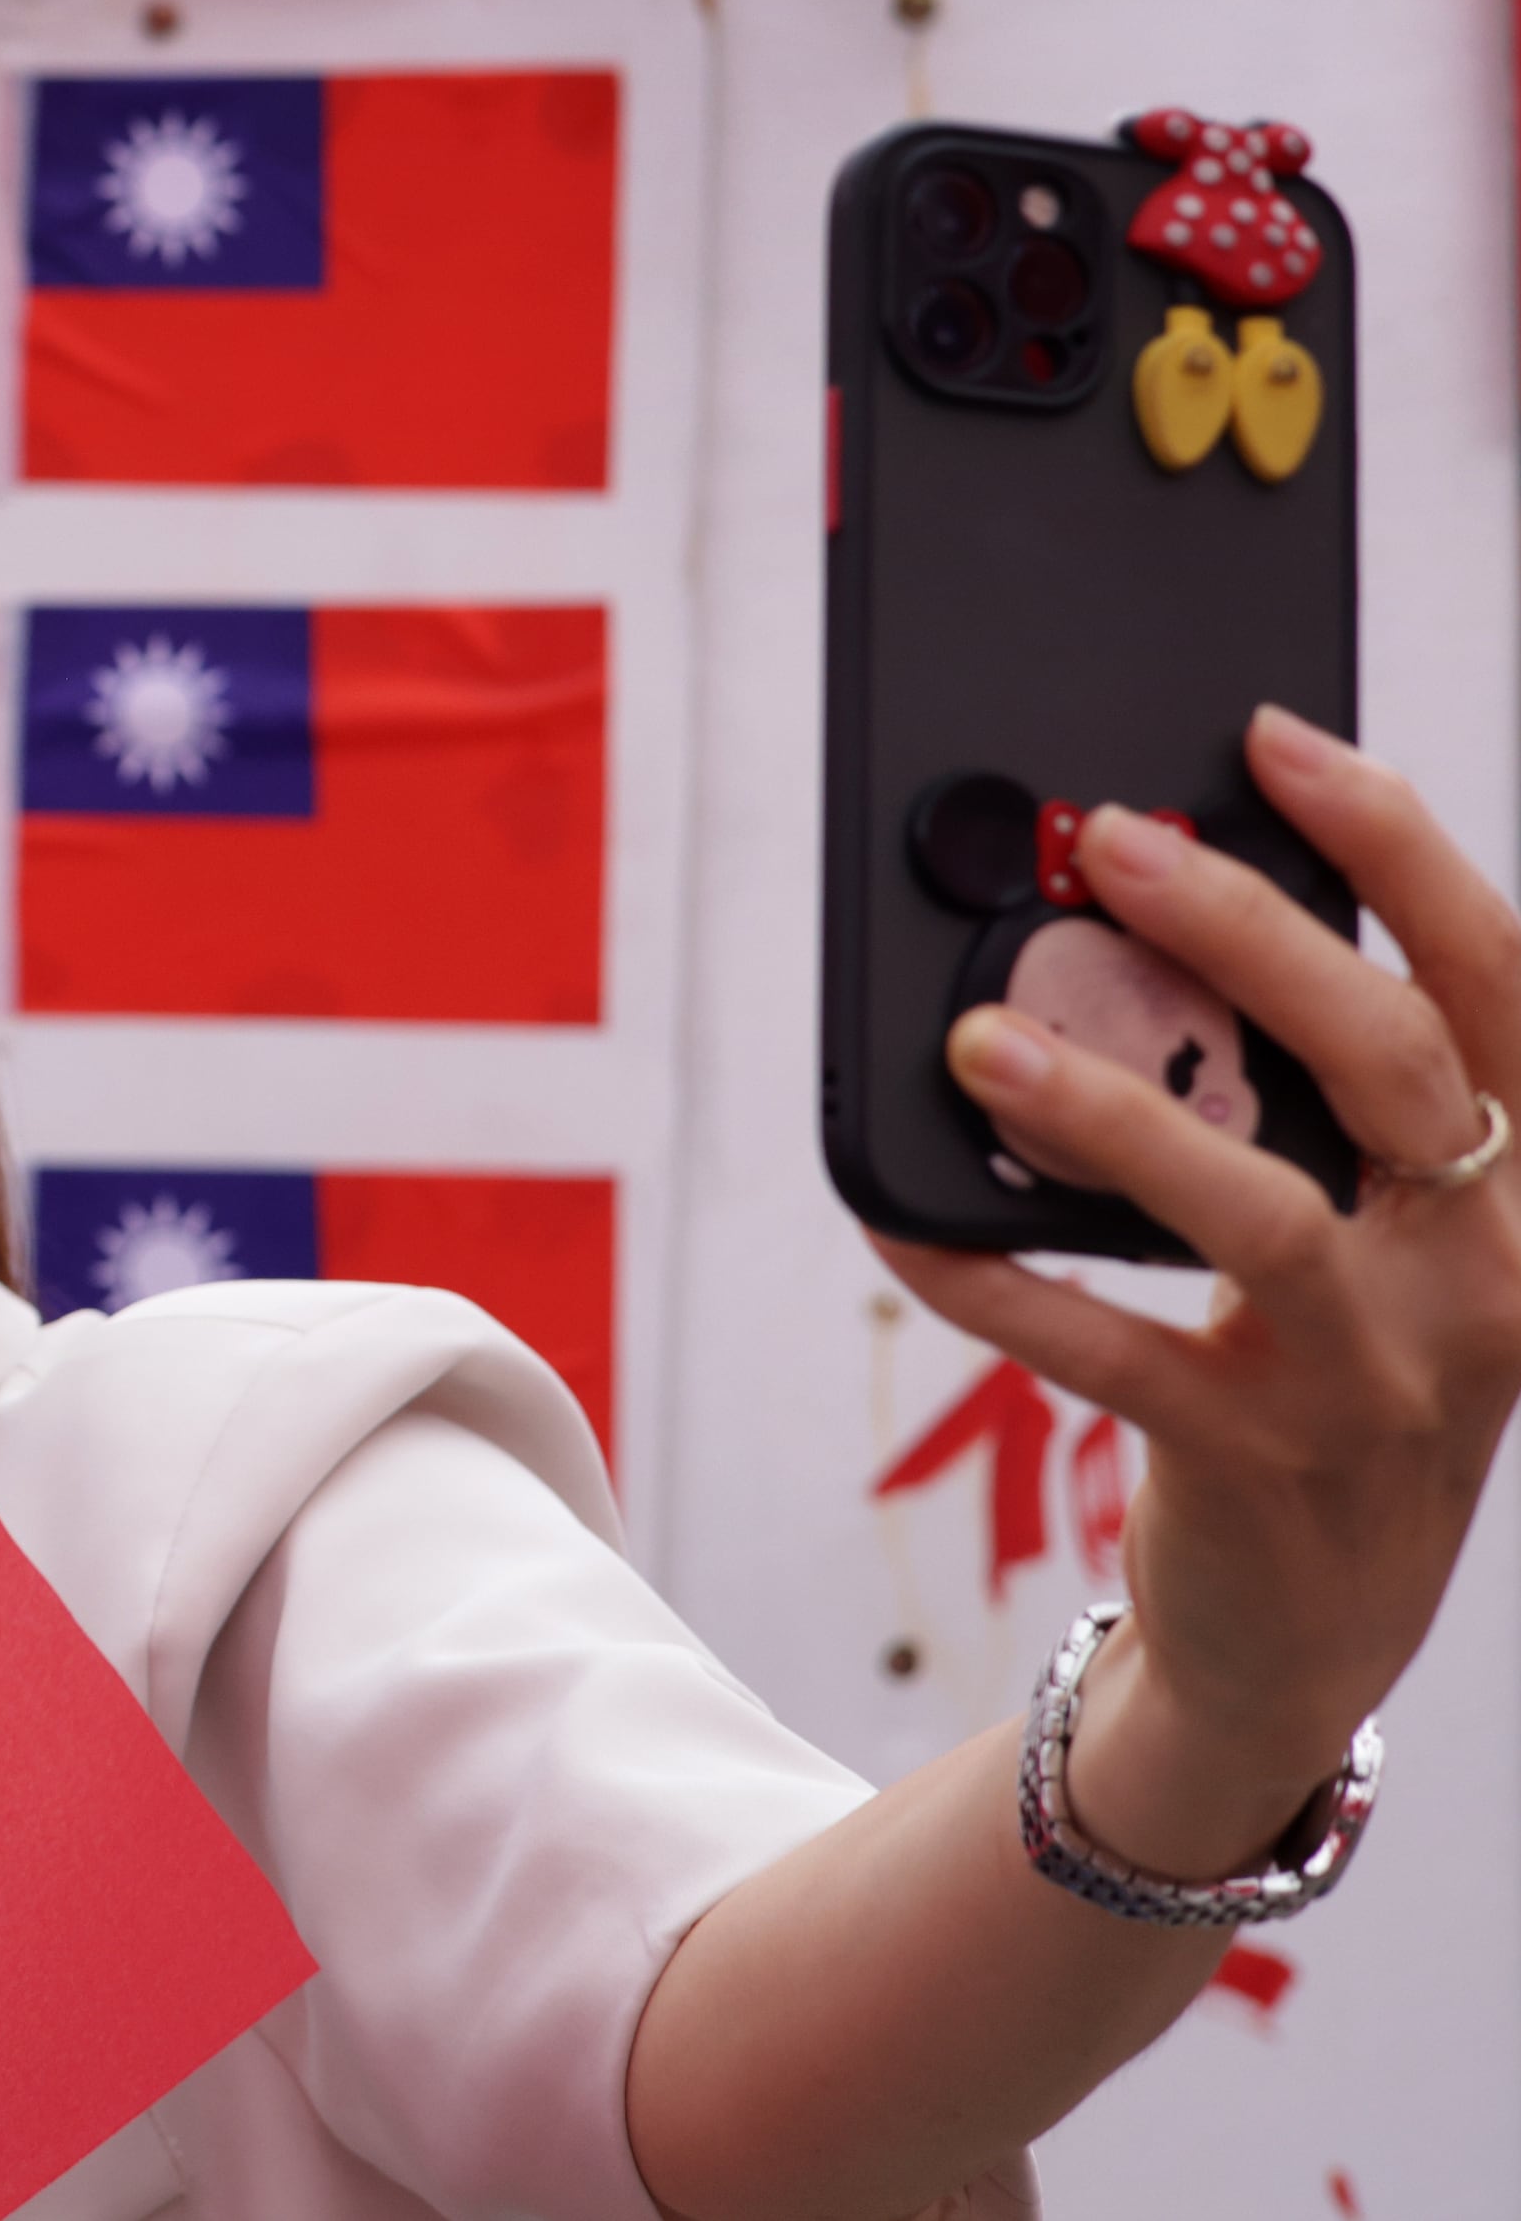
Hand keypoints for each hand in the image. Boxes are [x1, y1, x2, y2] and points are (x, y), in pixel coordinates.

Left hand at [876, 709, 1520, 1878]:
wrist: (1313, 1625)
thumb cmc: (1326, 1362)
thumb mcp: (1362, 1222)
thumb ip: (1296, 1092)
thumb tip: (1132, 910)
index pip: (1498, 978)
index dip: (1400, 848)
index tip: (1279, 739)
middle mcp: (1490, 1269)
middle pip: (1393, 1060)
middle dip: (1254, 930)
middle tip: (1114, 841)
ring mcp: (1384, 1374)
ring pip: (1260, 1211)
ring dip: (1112, 1111)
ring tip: (982, 1036)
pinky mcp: (1257, 1462)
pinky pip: (1104, 1350)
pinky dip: (992, 1279)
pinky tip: (904, 1223)